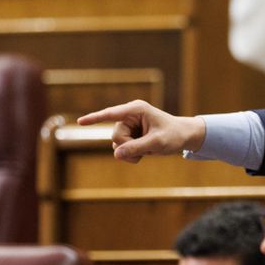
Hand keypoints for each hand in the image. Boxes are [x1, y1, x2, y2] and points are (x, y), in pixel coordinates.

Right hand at [77, 100, 204, 162]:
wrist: (184, 137)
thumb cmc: (174, 135)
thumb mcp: (157, 143)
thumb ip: (136, 148)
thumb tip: (116, 154)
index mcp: (136, 109)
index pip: (111, 114)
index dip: (95, 118)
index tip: (80, 122)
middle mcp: (129, 115)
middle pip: (115, 136)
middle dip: (128, 146)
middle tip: (146, 148)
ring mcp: (128, 125)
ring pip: (116, 144)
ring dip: (130, 152)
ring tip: (148, 149)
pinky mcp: (129, 134)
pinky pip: (120, 149)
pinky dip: (131, 155)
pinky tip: (144, 152)